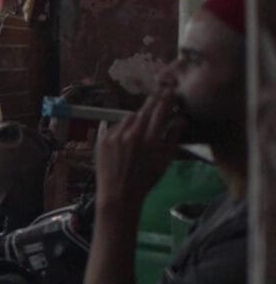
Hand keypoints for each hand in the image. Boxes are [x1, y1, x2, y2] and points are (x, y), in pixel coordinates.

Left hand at [95, 90, 185, 219]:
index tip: (170, 90)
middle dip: (153, 102)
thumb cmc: (146, 179)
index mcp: (149, 140)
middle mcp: (130, 134)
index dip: (165, 99)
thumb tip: (181, 120)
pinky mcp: (102, 138)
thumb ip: (172, 138)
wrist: (119, 193)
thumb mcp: (164, 161)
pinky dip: (124, 127)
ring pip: (129, 118)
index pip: (159, 112)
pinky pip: (116, 126)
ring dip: (138, 117)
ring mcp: (114, 135)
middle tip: (160, 92)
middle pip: (143, 111)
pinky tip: (129, 135)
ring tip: (144, 123)